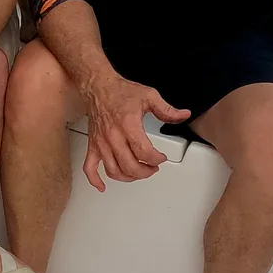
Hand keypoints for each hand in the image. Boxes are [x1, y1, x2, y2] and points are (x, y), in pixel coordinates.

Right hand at [79, 73, 188, 190]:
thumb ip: (167, 109)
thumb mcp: (149, 96)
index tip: (161, 157)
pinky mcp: (92, 145)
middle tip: (153, 167)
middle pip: (130, 166)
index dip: (157, 159)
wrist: (98, 86)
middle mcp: (113, 136)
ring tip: (138, 172)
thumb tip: (183, 115)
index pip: (144, 152)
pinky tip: (102, 186)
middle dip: (146, 171)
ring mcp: (101, 143)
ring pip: (114, 170)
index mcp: (128, 125)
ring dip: (129, 177)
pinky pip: (89, 167)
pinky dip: (95, 180)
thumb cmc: (121, 92)